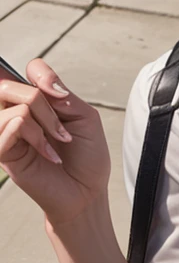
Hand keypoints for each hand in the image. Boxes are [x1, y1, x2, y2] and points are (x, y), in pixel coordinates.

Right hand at [0, 59, 110, 225]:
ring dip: (44, 122)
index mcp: (36, 102)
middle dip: (42, 102)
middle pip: (10, 85)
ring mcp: (7, 132)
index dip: (40, 75)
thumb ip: (63, 94)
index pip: (24, 71)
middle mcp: (17, 113)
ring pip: (13, 106)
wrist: (87, 190)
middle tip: (61, 128)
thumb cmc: (86, 155)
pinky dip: (36, 137)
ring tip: (58, 142)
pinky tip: (50, 154)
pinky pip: (7, 127)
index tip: (61, 96)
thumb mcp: (85, 117)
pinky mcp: (4, 153)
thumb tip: (44, 83)